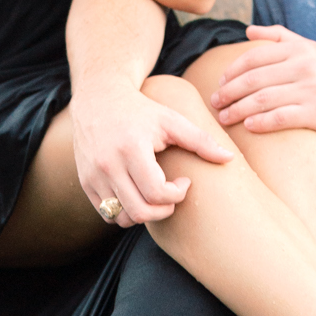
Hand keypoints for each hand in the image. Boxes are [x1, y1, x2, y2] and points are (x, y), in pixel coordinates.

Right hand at [71, 84, 233, 226]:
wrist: (99, 98)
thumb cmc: (141, 110)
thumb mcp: (171, 120)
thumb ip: (201, 140)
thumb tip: (230, 159)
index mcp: (131, 149)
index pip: (156, 193)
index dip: (176, 195)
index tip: (183, 182)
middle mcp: (108, 164)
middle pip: (140, 211)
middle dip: (163, 210)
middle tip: (172, 195)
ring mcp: (93, 175)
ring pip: (121, 218)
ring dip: (144, 214)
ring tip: (155, 195)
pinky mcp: (85, 181)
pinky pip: (106, 214)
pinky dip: (125, 212)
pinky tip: (137, 194)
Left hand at [208, 24, 315, 139]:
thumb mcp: (313, 48)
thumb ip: (280, 37)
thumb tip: (249, 30)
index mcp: (299, 49)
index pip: (254, 57)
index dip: (233, 72)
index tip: (221, 84)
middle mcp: (304, 65)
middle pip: (254, 79)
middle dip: (229, 92)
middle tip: (215, 103)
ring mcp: (312, 89)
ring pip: (263, 99)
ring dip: (238, 110)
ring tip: (225, 118)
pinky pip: (281, 117)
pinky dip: (261, 122)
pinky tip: (249, 127)